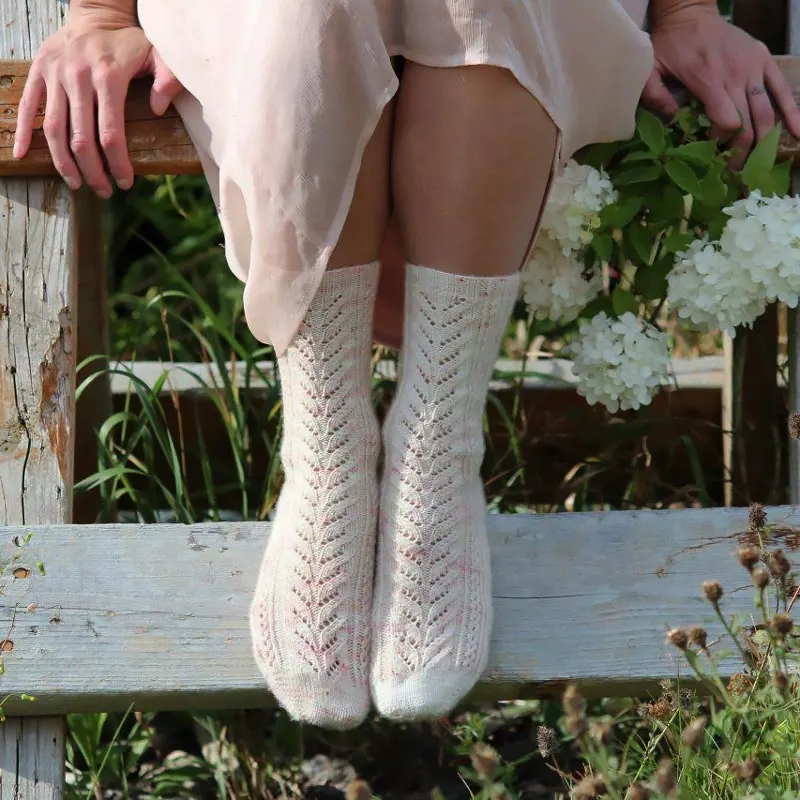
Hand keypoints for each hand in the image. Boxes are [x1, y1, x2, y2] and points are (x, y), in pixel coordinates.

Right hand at [13, 16, 182, 196]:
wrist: (96, 13)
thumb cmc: (130, 43)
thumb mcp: (158, 55)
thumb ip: (168, 79)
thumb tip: (157, 109)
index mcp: (108, 76)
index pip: (111, 133)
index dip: (117, 163)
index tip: (125, 183)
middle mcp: (78, 76)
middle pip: (80, 138)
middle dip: (92, 171)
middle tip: (104, 191)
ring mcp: (54, 74)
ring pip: (53, 128)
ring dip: (63, 162)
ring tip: (75, 184)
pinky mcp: (38, 71)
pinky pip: (27, 105)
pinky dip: (23, 131)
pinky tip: (23, 154)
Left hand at [642, 6, 799, 168]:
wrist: (690, 13)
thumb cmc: (669, 45)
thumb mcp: (652, 71)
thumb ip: (657, 97)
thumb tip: (674, 122)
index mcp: (709, 80)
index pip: (728, 121)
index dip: (723, 140)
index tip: (711, 147)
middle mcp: (736, 75)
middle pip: (749, 123)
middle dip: (743, 150)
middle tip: (734, 168)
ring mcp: (753, 67)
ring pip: (766, 111)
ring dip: (764, 140)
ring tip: (759, 161)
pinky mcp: (763, 60)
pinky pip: (781, 88)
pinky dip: (792, 111)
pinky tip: (798, 132)